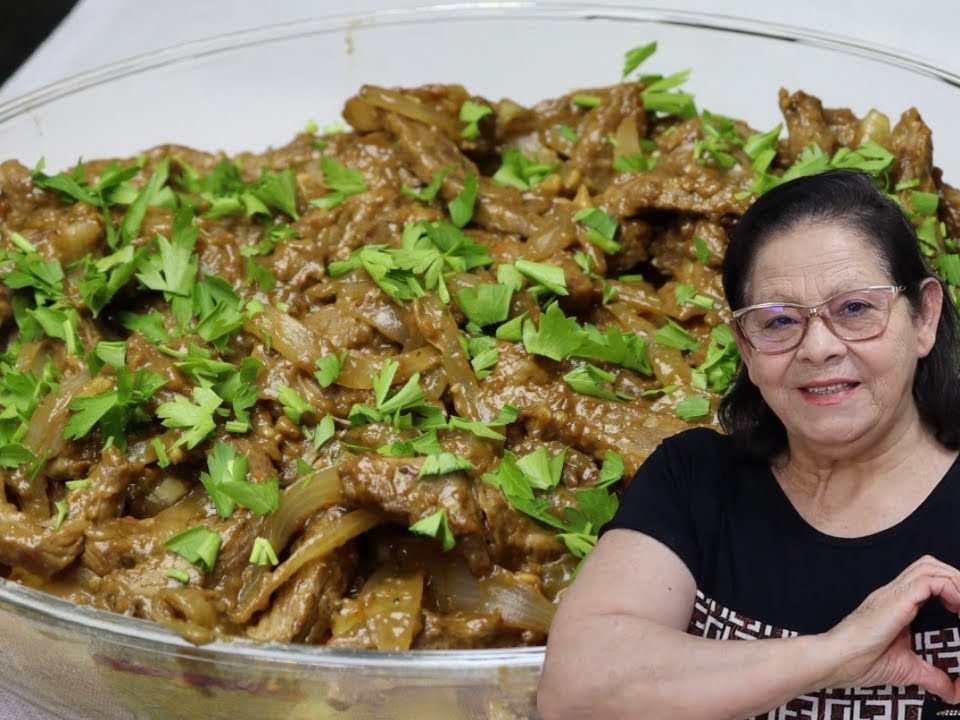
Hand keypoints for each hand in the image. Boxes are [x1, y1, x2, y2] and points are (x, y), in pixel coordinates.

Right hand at [821, 555, 959, 701]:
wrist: (838, 659)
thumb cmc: (860, 661)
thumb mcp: (907, 669)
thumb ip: (932, 677)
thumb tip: (953, 693)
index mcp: (896, 604)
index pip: (926, 579)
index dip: (949, 588)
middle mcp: (895, 593)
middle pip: (930, 565)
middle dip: (954, 578)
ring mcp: (894, 593)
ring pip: (930, 567)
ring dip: (953, 580)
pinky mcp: (897, 600)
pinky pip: (930, 582)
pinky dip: (950, 589)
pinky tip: (957, 608)